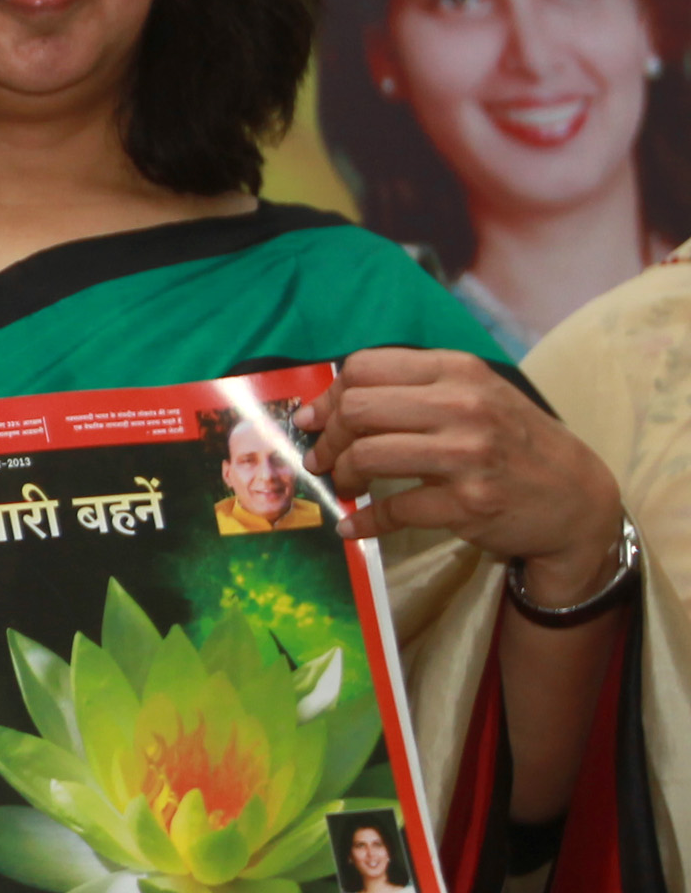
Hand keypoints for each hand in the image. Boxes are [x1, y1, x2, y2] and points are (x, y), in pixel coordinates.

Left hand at [302, 348, 625, 599]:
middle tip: (325, 459)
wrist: (577, 498)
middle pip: (357, 408)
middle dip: (328, 437)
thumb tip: (332, 401)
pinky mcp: (469, 502)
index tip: (315, 419)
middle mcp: (463, 405)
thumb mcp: (477, 396)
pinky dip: (364, 522)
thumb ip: (416, 391)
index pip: (365, 366)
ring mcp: (468, 454)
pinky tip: (354, 526)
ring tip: (345, 487)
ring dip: (342, 476)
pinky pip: (393, 509)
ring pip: (367, 455)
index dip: (329, 395)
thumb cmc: (514, 443)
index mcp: (458, 371)